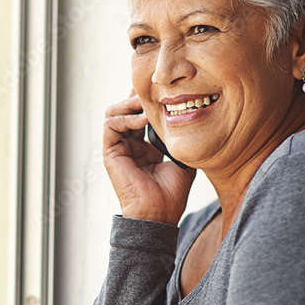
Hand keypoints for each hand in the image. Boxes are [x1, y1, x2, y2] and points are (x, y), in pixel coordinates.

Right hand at [103, 90, 196, 224]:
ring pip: (114, 113)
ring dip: (129, 105)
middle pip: (126, 109)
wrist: (158, 214)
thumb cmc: (171, 194)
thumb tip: (194, 123)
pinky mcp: (110, 153)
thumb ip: (182, 142)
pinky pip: (110, 125)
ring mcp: (118, 149)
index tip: (166, 92)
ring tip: (147, 104)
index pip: (142, 115)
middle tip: (154, 90)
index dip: (150, 101)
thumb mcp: (183, 160)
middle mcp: (129, 145)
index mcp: (145, 148)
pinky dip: (124, 118)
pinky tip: (141, 120)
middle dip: (137, 97)